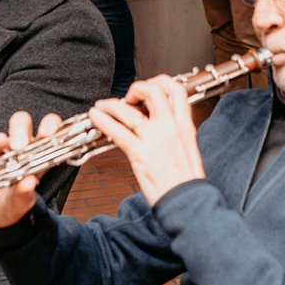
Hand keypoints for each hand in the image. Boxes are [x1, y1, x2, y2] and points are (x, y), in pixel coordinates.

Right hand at [0, 110, 63, 228]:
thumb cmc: (12, 206)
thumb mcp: (20, 204)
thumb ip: (24, 195)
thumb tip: (29, 183)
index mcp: (37, 157)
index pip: (48, 133)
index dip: (50, 126)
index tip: (47, 133)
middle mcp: (19, 150)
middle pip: (22, 126)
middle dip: (21, 131)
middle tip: (19, 145)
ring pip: (2, 136)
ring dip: (1, 138)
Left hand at [89, 76, 205, 205]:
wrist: (188, 202)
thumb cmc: (187, 182)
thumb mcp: (189, 149)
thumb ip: (176, 133)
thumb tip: (162, 125)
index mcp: (185, 125)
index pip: (176, 90)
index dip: (160, 82)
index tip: (149, 88)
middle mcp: (171, 126)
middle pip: (153, 91)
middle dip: (137, 88)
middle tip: (128, 97)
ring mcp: (155, 138)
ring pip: (129, 109)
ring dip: (111, 104)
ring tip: (102, 106)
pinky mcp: (140, 153)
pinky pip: (117, 131)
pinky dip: (103, 121)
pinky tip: (96, 117)